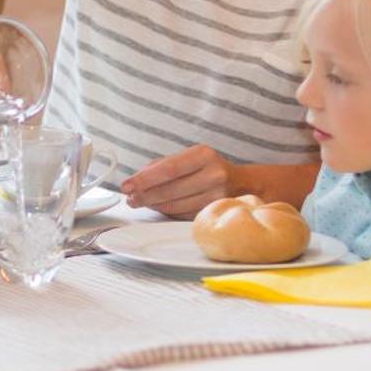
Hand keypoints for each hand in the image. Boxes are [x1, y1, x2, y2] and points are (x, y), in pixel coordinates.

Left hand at [121, 145, 237, 218]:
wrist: (244, 183)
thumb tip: (137, 179)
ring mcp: (217, 196)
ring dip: (154, 205)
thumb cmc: (209, 168)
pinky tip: (158, 207)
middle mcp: (213, 175)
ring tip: (139, 202)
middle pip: (170, 189)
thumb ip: (162, 165)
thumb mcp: (190, 157)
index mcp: (204, 155)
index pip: (169, 169)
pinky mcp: (215, 212)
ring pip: (175, 205)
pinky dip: (167, 211)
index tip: (127, 185)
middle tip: (129, 199)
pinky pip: (183, 214)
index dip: (145, 179)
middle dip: (145, 195)